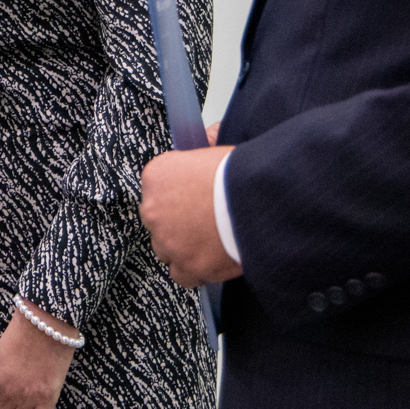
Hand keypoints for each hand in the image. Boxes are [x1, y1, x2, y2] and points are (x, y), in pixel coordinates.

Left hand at [140, 144, 243, 286]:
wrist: (255, 202)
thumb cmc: (239, 174)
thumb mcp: (219, 148)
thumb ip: (207, 141)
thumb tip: (210, 134)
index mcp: (156, 176)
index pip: (156, 190)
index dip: (177, 196)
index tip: (193, 199)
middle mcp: (154, 209)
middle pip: (158, 221)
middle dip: (177, 222)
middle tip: (203, 220)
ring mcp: (168, 241)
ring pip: (167, 249)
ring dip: (183, 247)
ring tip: (209, 241)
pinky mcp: (187, 266)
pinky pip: (182, 275)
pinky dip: (195, 271)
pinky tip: (211, 261)